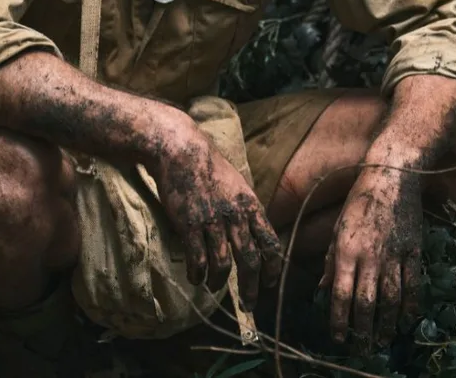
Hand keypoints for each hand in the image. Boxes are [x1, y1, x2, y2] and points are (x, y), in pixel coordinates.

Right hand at [152, 123, 282, 308]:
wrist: (182, 151)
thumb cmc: (210, 167)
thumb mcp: (239, 185)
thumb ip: (246, 210)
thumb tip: (254, 234)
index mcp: (251, 206)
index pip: (271, 244)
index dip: (273, 269)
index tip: (270, 284)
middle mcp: (236, 216)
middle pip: (250, 261)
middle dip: (251, 288)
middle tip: (249, 303)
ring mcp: (213, 221)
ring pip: (223, 265)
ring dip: (219, 282)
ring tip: (214, 287)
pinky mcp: (190, 225)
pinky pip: (198, 259)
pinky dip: (198, 274)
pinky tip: (196, 277)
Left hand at [321, 167, 422, 346]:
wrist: (392, 177)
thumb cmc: (359, 200)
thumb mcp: (337, 227)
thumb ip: (331, 262)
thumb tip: (323, 291)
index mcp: (346, 250)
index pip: (341, 295)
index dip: (339, 321)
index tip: (338, 337)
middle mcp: (370, 257)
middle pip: (366, 303)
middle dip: (363, 330)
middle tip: (362, 346)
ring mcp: (394, 256)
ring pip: (391, 300)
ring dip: (388, 325)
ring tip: (383, 340)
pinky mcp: (413, 252)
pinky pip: (413, 286)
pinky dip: (411, 307)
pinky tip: (407, 320)